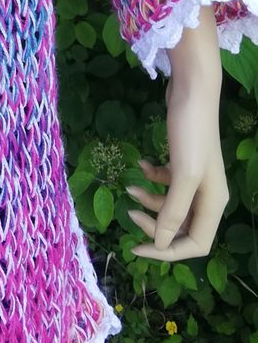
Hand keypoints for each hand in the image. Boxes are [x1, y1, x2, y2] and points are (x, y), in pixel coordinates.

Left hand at [125, 70, 228, 261]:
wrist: (192, 92)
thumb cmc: (190, 134)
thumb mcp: (183, 176)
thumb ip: (173, 211)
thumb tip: (160, 243)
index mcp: (213, 204)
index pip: (194, 244)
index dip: (167, 251)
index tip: (137, 246)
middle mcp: (207, 196)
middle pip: (181, 228)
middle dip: (155, 226)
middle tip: (129, 215)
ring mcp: (195, 178)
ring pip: (171, 206)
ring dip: (149, 202)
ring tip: (128, 189)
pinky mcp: (183, 161)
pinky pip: (166, 183)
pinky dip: (152, 179)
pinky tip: (141, 165)